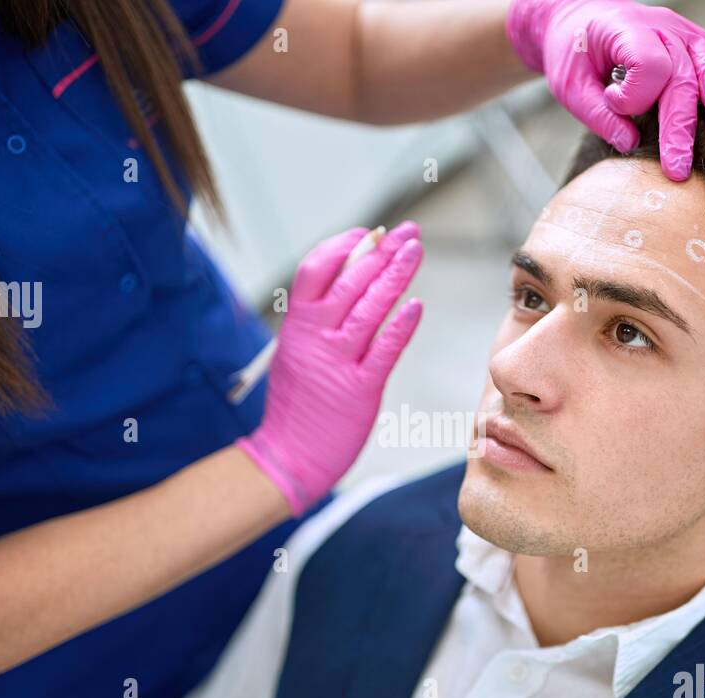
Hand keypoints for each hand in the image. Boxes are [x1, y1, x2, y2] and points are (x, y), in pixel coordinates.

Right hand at [236, 222, 423, 515]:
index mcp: (296, 325)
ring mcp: (337, 363)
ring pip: (369, 309)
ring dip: (396, 276)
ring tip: (415, 252)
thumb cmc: (297, 403)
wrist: (287, 456)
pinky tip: (416, 305)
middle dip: (382, 251)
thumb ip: (317, 319)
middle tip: (408, 233)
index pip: (315, 268)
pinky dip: (400, 326)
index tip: (370, 234)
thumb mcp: (296, 351)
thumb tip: (349, 279)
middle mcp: (315, 338)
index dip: (344, 245)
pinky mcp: (360, 390)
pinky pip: (384, 351)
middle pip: (350, 280)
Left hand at [506, 0, 704, 179]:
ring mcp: (684, 34)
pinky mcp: (696, 41)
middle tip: (680, 170)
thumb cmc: (572, 53)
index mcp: (627, 30)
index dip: (632, 95)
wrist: (576, 17)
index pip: (648, 66)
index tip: (613, 103)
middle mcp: (663, 29)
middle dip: (681, 128)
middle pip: (681, 80)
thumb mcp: (569, 84)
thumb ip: (598, 113)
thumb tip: (630, 144)